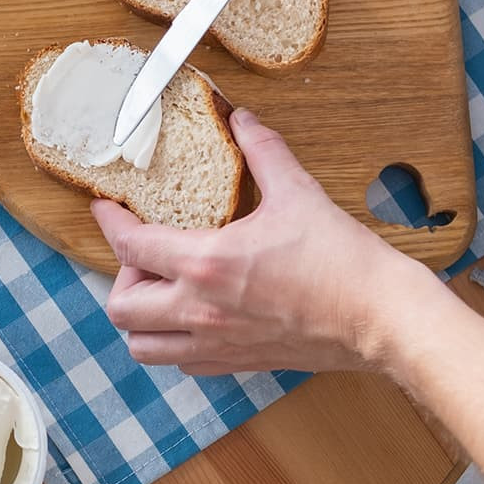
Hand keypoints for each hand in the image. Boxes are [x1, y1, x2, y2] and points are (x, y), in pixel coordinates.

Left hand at [95, 109, 427, 374]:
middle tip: (145, 257)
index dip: (110, 223)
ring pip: (143, 347)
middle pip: (121, 307)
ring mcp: (216, 344)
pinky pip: (183, 364)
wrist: (378, 317)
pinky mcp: (237, 364)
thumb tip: (242, 119)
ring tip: (162, 292)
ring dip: (140, 319)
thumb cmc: (341, 261)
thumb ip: (262, 151)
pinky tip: (194, 319)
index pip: (132, 246)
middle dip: (122, 277)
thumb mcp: (297, 191)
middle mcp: (200, 311)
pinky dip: (174, 343)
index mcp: (206, 264)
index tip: (105, 209)